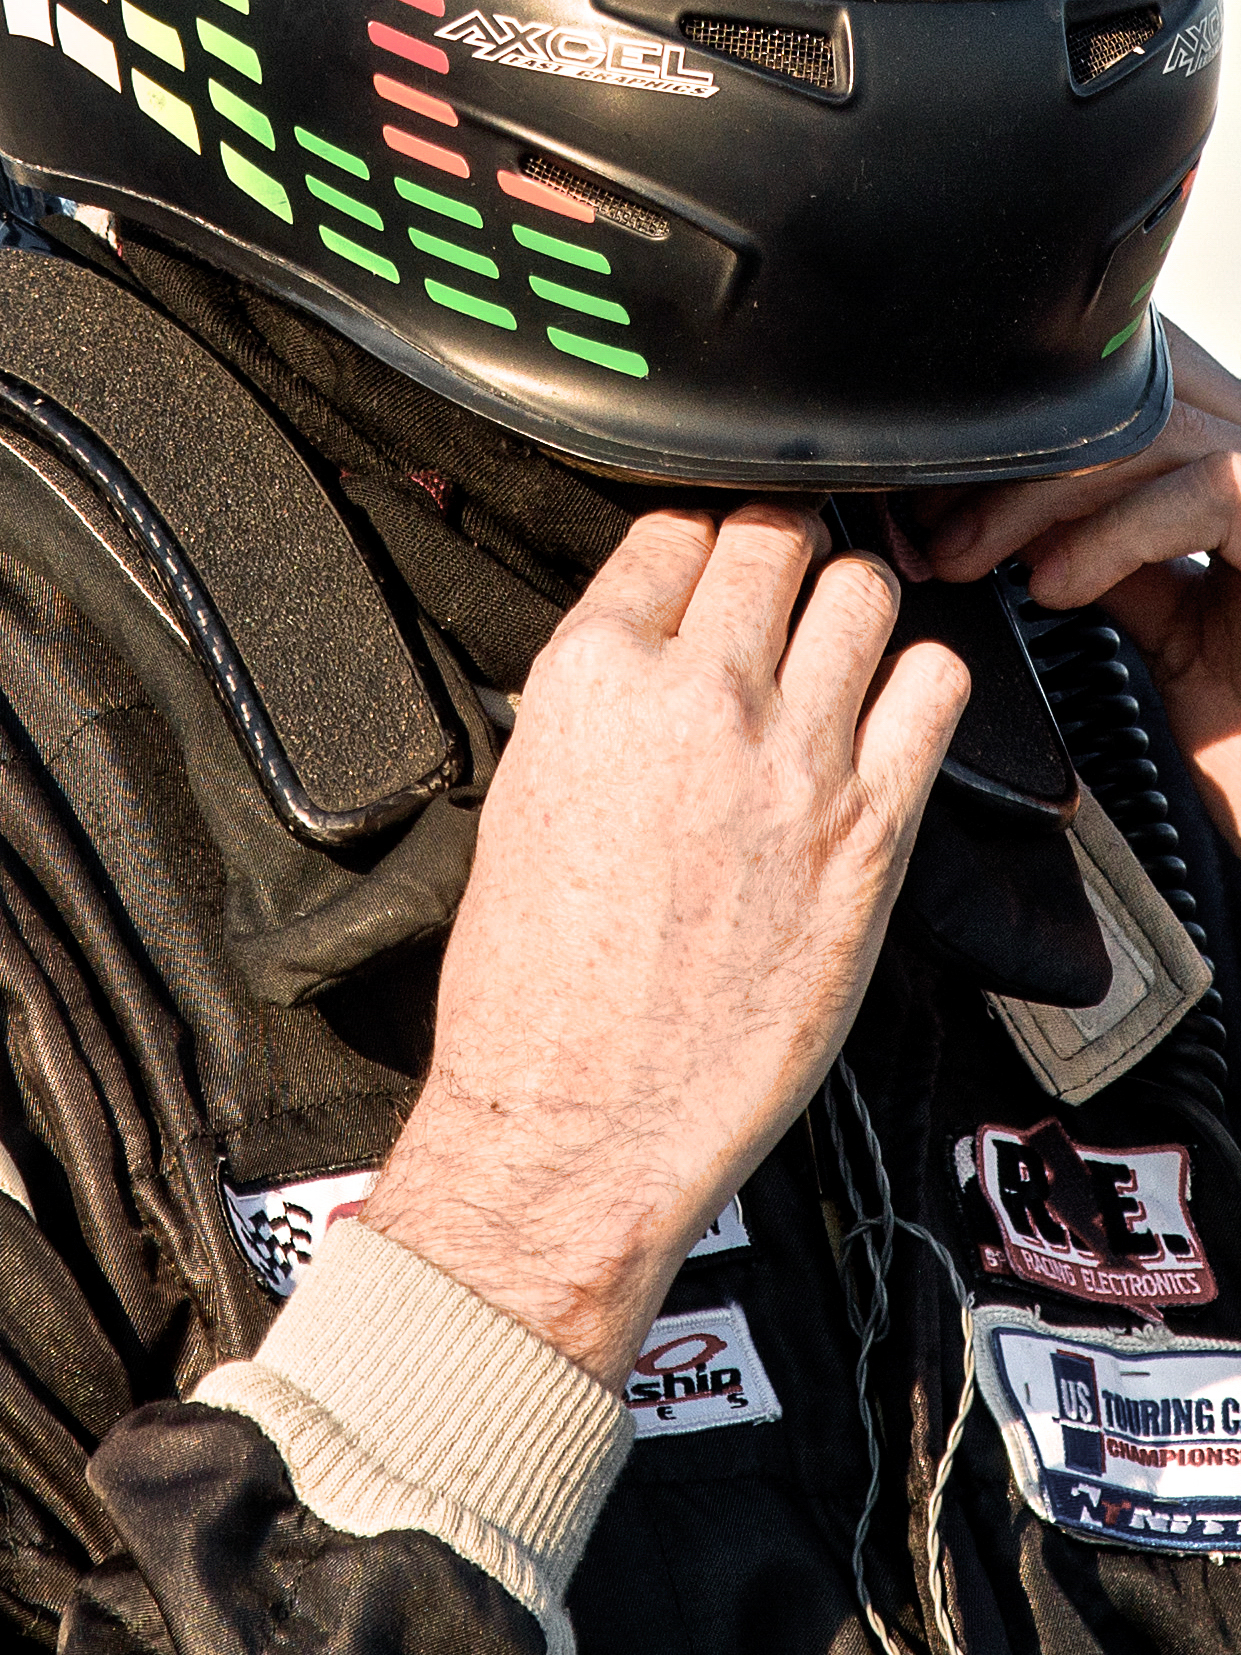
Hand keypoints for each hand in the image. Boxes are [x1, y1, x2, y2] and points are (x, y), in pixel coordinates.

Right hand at [364, 505, 966, 1385]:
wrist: (577, 1123)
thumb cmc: (534, 992)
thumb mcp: (520, 797)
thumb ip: (594, 702)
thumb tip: (644, 654)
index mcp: (590, 679)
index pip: (670, 531)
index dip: (696, 537)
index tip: (710, 557)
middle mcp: (696, 698)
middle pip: (773, 535)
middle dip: (779, 547)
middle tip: (782, 580)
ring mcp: (793, 759)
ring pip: (864, 590)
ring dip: (853, 600)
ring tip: (840, 636)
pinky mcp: (870, 829)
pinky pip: (937, 688)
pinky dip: (924, 677)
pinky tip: (896, 704)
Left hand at [923, 318, 1240, 855]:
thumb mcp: (1170, 632)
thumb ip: (1119, 559)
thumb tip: (1022, 524)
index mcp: (1228, 474)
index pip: (1122, 394)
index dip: (1018, 433)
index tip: (932, 500)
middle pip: (1128, 399)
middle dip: (1011, 460)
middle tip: (932, 531)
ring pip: (1153, 432)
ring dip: (1038, 497)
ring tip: (972, 560)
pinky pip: (1210, 488)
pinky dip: (1116, 532)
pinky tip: (1058, 586)